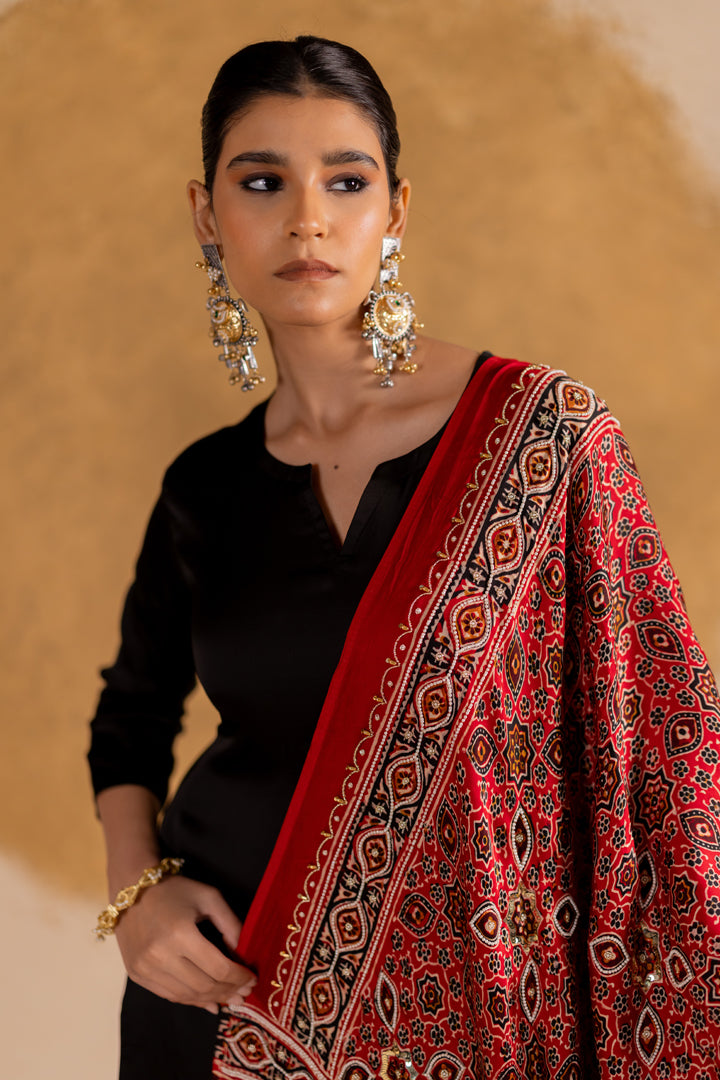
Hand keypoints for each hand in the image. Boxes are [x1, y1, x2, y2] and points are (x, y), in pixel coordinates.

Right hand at [115, 874, 255, 1013]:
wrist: (131, 890)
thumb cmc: (174, 890)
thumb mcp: (209, 897)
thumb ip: (230, 924)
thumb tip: (243, 955)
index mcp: (181, 934)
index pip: (218, 968)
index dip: (239, 978)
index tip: (252, 979)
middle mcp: (160, 956)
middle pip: (203, 986)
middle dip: (228, 991)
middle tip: (245, 993)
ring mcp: (145, 968)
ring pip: (186, 996)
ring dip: (211, 1000)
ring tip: (230, 998)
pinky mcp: (136, 975)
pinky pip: (169, 995)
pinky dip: (190, 1000)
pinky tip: (207, 1001)